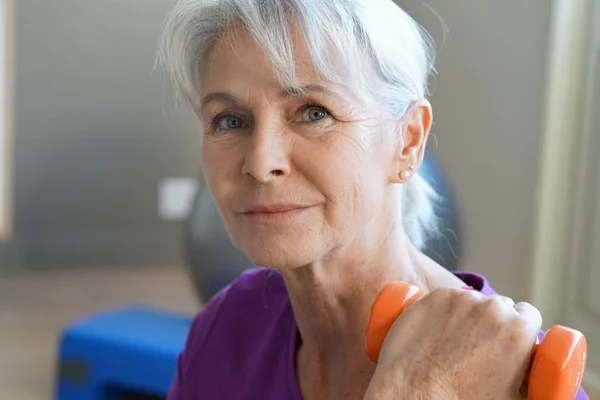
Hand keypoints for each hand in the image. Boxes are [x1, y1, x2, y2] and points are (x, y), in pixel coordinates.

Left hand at [363, 288, 541, 399]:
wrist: (416, 393)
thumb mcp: (513, 398)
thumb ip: (533, 384)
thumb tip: (535, 382)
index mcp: (520, 330)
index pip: (529, 314)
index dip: (519, 328)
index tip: (508, 339)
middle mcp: (493, 307)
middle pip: (500, 305)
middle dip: (493, 321)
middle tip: (478, 345)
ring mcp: (462, 298)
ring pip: (472, 301)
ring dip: (468, 314)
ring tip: (453, 342)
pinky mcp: (436, 296)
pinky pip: (447, 298)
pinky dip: (444, 310)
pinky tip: (436, 331)